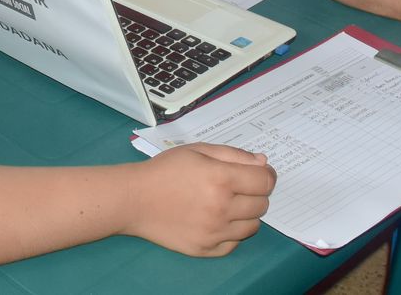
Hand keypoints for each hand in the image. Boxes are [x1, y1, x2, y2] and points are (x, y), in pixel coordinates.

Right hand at [127, 142, 275, 255]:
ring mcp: (214, 233)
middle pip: (262, 205)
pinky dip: (231, 233)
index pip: (265, 181)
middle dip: (255, 193)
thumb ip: (233, 155)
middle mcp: (221, 208)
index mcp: (220, 179)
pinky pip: (235, 243)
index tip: (258, 173)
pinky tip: (216, 221)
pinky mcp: (206, 250)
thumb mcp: (198, 150)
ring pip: (252, 226)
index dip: (266, 175)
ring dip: (245, 214)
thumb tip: (263, 163)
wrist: (134, 199)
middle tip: (236, 187)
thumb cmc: (165, 170)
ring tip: (226, 204)